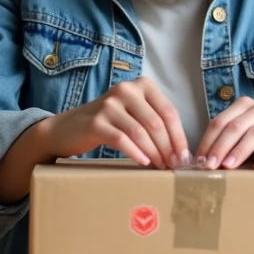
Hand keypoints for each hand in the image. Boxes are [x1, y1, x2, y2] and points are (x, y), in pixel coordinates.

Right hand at [44, 77, 189, 168]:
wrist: (69, 128)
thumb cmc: (109, 123)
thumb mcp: (134, 113)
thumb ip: (155, 123)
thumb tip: (180, 150)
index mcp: (141, 86)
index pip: (168, 111)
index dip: (179, 136)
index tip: (184, 156)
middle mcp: (126, 90)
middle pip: (156, 123)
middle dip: (168, 148)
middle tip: (173, 166)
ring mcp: (109, 104)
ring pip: (140, 132)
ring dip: (154, 153)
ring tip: (160, 167)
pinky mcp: (96, 122)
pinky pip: (122, 140)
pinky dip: (136, 153)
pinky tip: (144, 163)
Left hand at [195, 97, 253, 170]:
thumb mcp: (251, 141)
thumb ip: (231, 144)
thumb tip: (203, 163)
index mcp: (247, 107)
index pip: (220, 122)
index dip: (207, 141)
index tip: (197, 161)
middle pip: (235, 125)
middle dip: (219, 146)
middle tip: (208, 167)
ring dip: (239, 151)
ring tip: (228, 167)